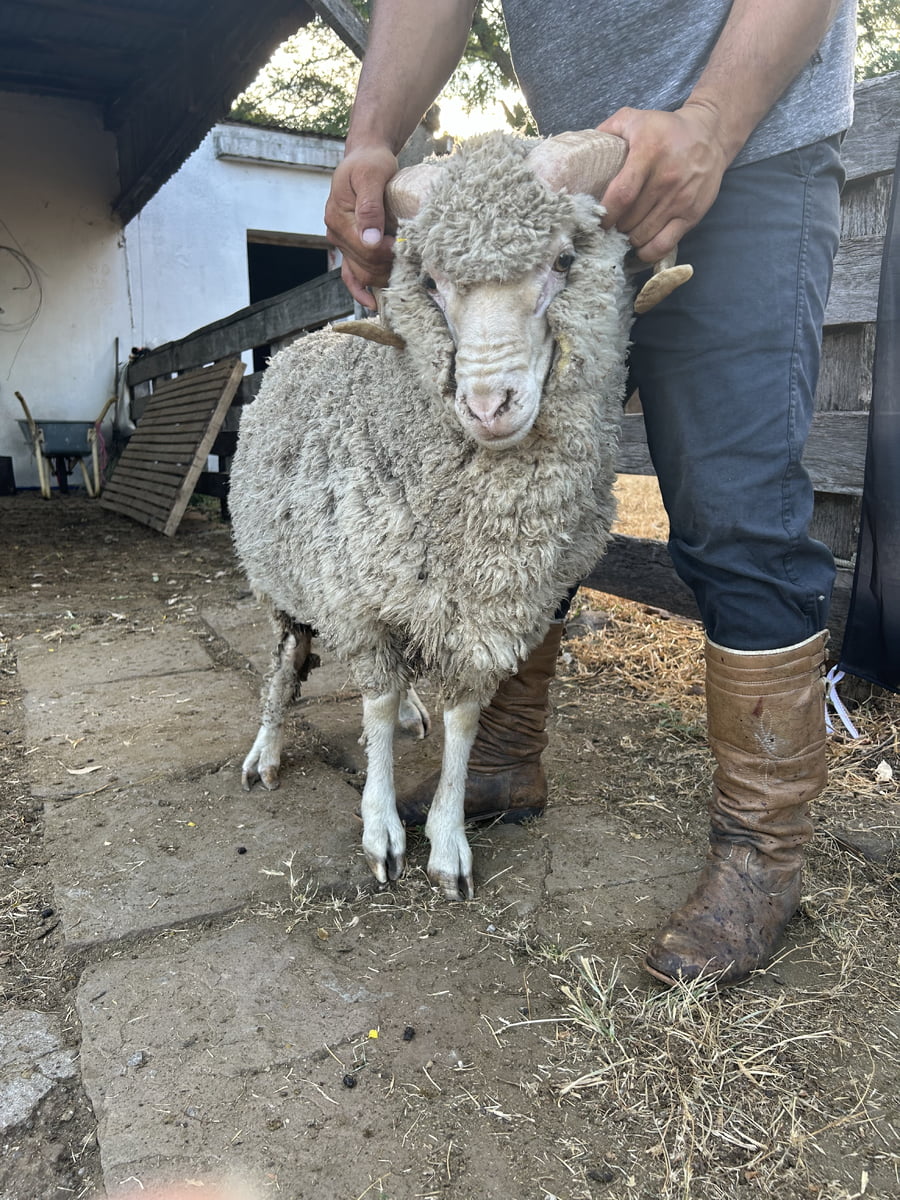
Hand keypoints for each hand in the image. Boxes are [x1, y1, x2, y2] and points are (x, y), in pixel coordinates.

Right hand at [324, 144, 399, 307]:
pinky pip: (350, 276)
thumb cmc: (370, 163)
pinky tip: (374, 304)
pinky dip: (361, 292)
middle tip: (416, 263)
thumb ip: (370, 206)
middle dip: (391, 266)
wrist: (364, 159)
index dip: (389, 253)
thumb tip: (371, 239)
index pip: (366, 249)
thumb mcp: (372, 175)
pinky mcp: (348, 248)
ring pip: (362, 273)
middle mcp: (336, 234)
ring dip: (384, 279)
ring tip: (406, 279)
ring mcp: (341, 244)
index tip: (409, 248)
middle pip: (366, 265)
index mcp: (339, 217)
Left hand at [596, 104, 731, 263]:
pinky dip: (647, 252)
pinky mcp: (692, 214)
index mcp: (649, 153)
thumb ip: (608, 129)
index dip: (606, 214)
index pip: (622, 194)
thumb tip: (582, 148)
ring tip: (622, 234)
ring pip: (644, 235)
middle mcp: (667, 178)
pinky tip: (640, 246)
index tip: (597, 220)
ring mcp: (681, 199)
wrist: (711, 135)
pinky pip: (664, 245)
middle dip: (614, 229)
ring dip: (628, 240)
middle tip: (607, 228)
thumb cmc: (667, 129)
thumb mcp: (637, 118)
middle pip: (630, 220)